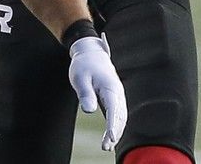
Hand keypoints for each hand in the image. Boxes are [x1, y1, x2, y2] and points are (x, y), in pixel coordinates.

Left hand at [68, 35, 126, 151]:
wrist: (92, 53)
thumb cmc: (84, 65)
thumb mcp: (80, 77)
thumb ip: (85, 94)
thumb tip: (89, 111)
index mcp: (110, 87)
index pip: (113, 109)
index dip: (113, 125)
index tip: (111, 137)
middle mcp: (117, 93)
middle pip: (119, 116)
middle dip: (115, 132)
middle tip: (106, 146)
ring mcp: (118, 96)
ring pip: (120, 117)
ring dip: (116, 132)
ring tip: (107, 146)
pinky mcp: (114, 99)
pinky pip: (117, 115)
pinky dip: (116, 126)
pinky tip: (111, 138)